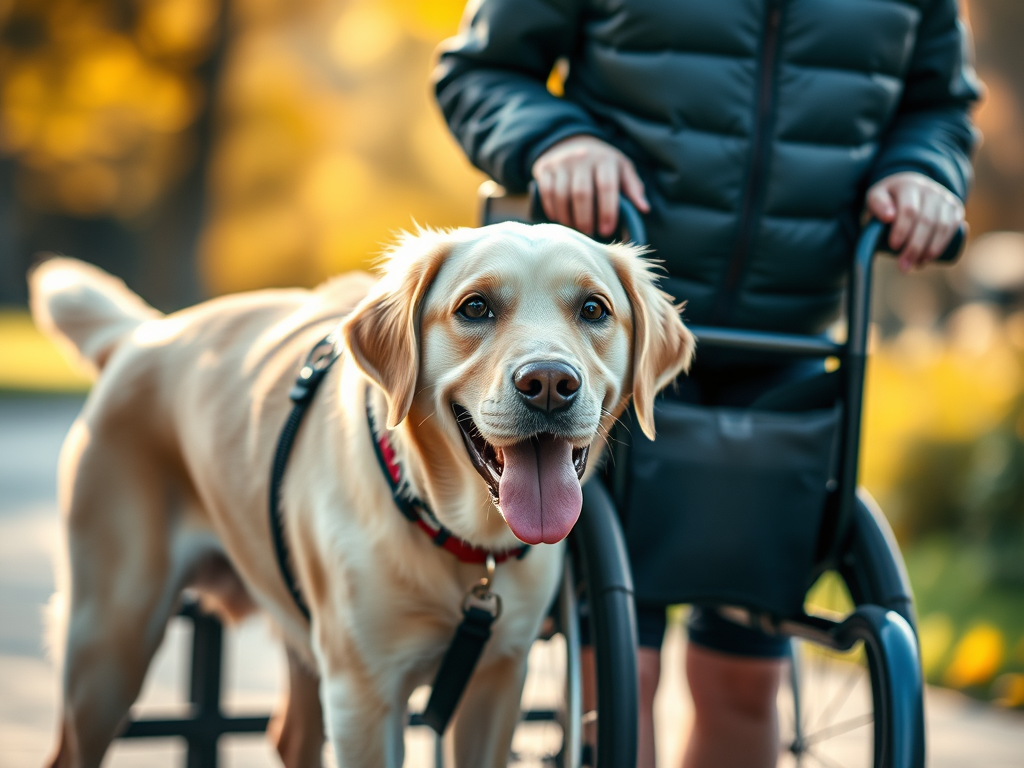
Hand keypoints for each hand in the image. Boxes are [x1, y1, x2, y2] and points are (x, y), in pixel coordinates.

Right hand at [532, 135, 649, 236]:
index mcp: (604, 159)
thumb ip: (633, 187)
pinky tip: (561, 221)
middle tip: (590, 235)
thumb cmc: (602, 163)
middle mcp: (582, 157)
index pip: (606, 187)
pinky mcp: (545, 168)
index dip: (607, 211)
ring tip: (575, 231)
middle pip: (581, 193)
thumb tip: (644, 209)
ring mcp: (561, 162)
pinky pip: (547, 194)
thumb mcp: (621, 168)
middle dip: (585, 219)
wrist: (571, 142)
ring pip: (562, 196)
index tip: (607, 231)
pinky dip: (553, 211)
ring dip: (568, 219)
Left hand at [866, 172, 963, 271]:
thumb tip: (888, 217)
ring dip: (930, 249)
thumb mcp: (876, 197)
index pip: (909, 209)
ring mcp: (944, 198)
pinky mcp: (954, 208)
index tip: (893, 247)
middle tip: (903, 266)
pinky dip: (942, 244)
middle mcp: (930, 190)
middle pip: (926, 220)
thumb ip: (876, 205)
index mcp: (909, 186)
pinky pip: (953, 227)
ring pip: (942, 225)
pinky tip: (929, 258)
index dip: (903, 229)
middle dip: (915, 246)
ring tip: (915, 265)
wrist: (910, 188)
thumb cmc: (888, 199)